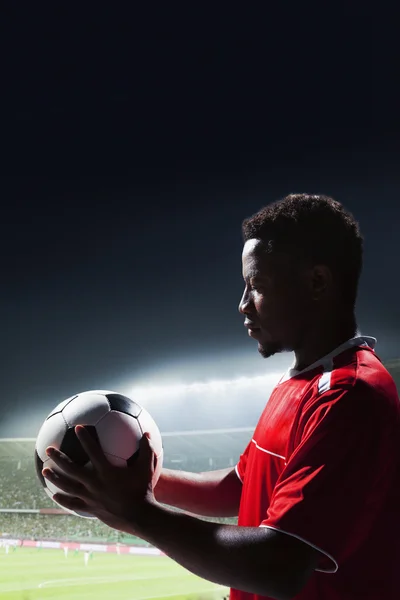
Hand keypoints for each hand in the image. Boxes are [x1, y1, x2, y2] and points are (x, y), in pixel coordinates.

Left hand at [42, 426, 156, 532]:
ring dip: (54, 477)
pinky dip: (63, 499)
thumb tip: (148, 434)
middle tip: (48, 449)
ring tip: (44, 471)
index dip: (85, 437)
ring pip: (67, 486)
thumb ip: (147, 449)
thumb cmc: (144, 489)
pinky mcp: (91, 509)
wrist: (139, 516)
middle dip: (58, 457)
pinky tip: (54, 495)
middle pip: (71, 468)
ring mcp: (91, 497)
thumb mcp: (147, 467)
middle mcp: (94, 483)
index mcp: (107, 471)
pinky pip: (73, 504)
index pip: (92, 450)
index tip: (77, 427)